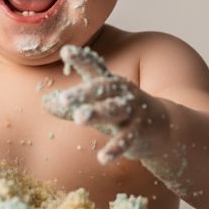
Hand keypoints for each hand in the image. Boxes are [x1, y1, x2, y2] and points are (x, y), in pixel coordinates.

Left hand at [43, 45, 165, 163]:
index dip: (81, 59)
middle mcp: (121, 93)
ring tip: (79, 118)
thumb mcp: (98, 104)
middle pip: (101, 89)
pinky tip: (103, 158)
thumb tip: (44, 102)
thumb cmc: (122, 112)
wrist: (164, 127)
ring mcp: (131, 112)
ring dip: (97, 113)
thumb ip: (72, 104)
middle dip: (83, 93)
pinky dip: (115, 149)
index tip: (66, 51)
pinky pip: (126, 140)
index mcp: (109, 83)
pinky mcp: (139, 132)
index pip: (94, 68)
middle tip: (64, 98)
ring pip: (113, 110)